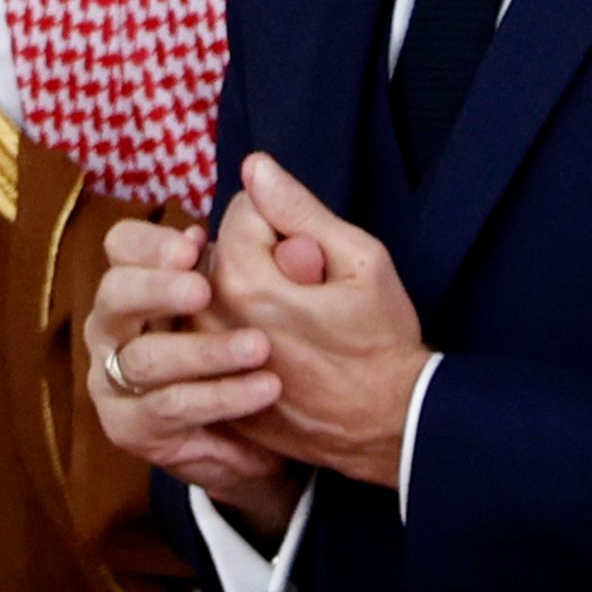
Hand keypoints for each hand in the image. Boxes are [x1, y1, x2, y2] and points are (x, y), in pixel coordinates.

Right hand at [82, 217, 305, 533]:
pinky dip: (218, 398)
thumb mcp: (275, 285)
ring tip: (259, 347)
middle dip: (157, 290)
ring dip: (203, 352)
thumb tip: (262, 170)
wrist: (274, 429)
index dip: (149, 243)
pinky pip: (170, 409)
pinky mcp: (132, 427)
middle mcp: (115, 327)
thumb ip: (267, 234)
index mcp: (142, 282)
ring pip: (145, 359)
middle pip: (113, 297)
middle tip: (205, 290)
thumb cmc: (266, 344)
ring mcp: (115, 379)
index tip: (195, 242)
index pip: (120, 247)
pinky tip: (263, 389)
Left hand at [211, 153, 431, 488]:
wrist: (386, 425)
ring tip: (293, 323)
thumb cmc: (382, 341)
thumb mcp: (361, 261)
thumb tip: (255, 166)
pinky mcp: (208, 386)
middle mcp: (209, 316)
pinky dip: (233, 332)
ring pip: (208, 292)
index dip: (284, 223)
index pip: (241, 211)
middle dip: (257, 257)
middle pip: (218, 251)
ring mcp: (204, 357)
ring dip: (242, 294)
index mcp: (243, 278)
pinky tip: (277, 352)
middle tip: (306, 291)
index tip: (314, 256)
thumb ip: (300, 209)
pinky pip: (207, 335)